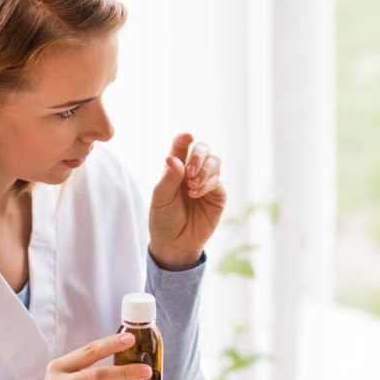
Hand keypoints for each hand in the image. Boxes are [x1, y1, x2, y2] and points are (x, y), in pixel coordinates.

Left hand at [149, 133, 226, 270]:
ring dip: (204, 170)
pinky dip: (207, 184)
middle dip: (198, 155)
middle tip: (189, 171)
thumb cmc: (164, 219)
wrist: (175, 243)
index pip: (181, 146)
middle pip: (203, 149)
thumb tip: (173, 158)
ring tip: (192, 185)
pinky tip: (196, 193)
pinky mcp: (218, 195)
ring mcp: (207, 182)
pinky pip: (218, 181)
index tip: (187, 136)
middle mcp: (193, 172)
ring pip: (215, 161)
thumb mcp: (160, 198)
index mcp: (175, 168)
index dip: (184, 138)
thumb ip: (168, 178)